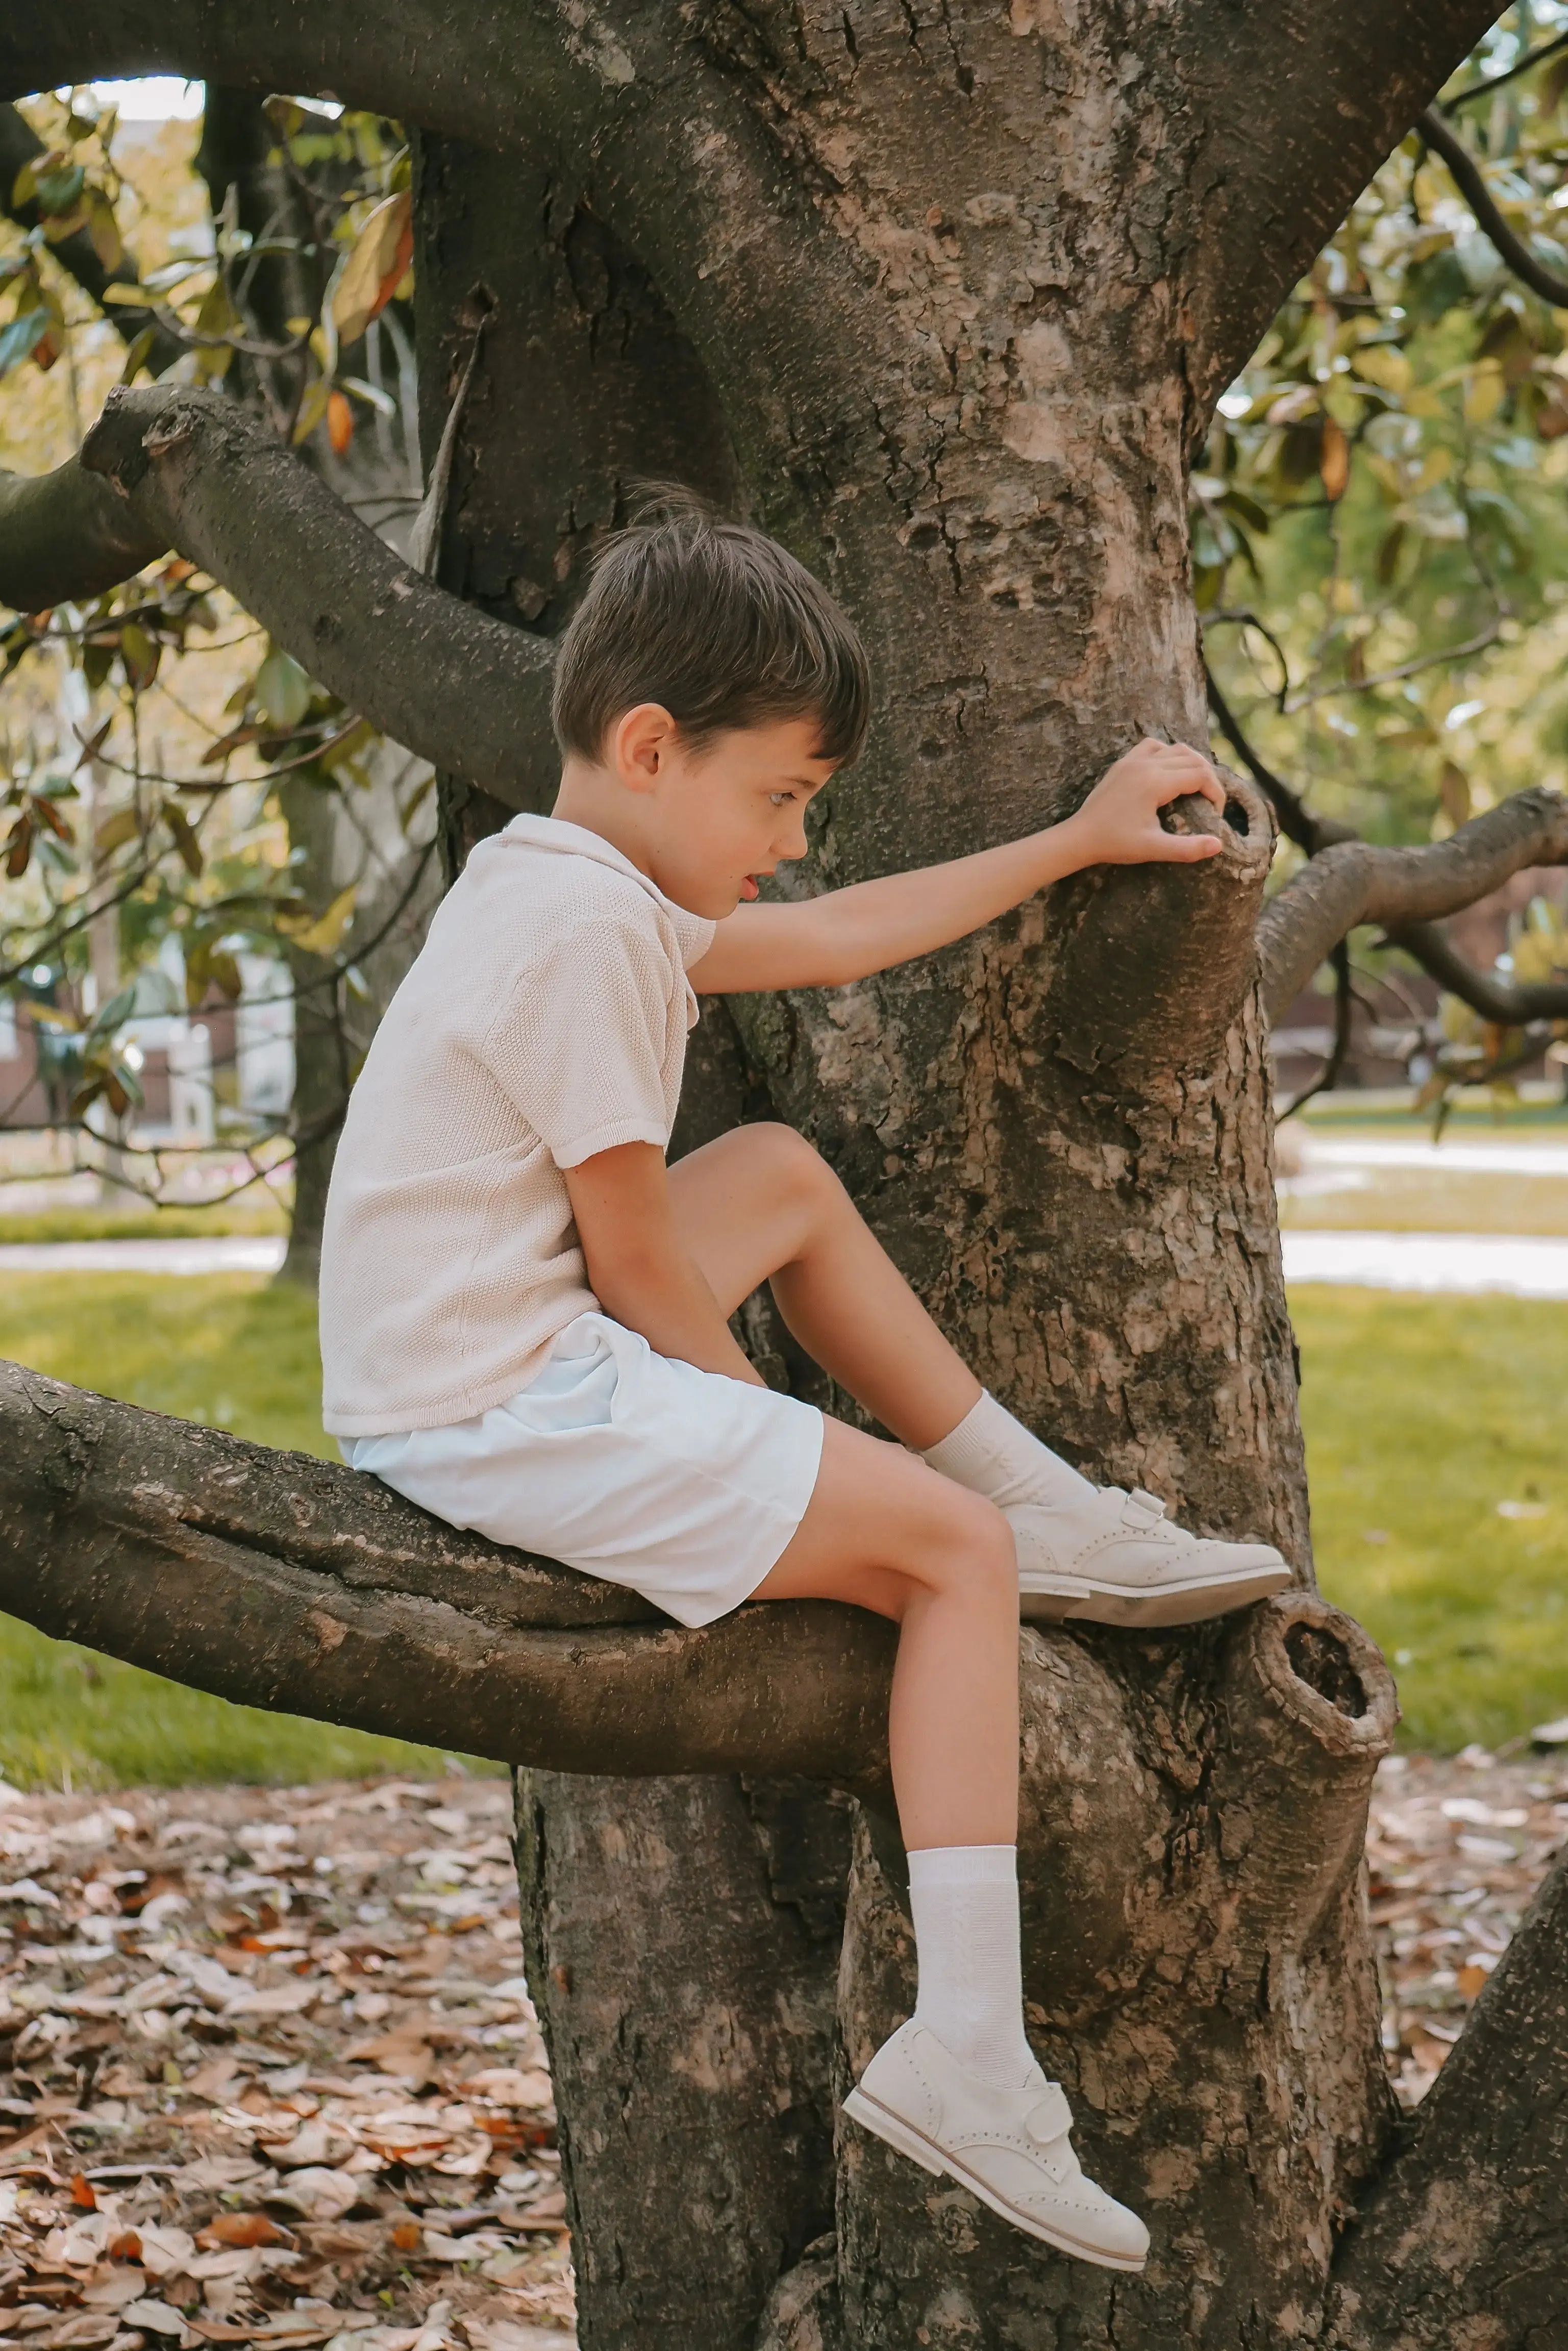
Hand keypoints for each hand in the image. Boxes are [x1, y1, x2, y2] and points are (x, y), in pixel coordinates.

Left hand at [1069, 738, 1226, 866]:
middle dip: (1208, 779)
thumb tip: (1218, 845)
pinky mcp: (1123, 763)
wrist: (1080, 837)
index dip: (1215, 793)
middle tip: (1209, 802)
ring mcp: (1132, 760)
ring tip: (1196, 786)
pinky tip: (1169, 771)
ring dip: (1192, 763)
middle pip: (1193, 759)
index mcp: (1155, 782)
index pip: (1201, 775)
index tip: (1214, 814)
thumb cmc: (1115, 843)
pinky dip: (1168, 754)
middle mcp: (1146, 764)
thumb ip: (1187, 848)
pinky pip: (1152, 746)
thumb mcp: (1153, 848)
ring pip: (1175, 748)